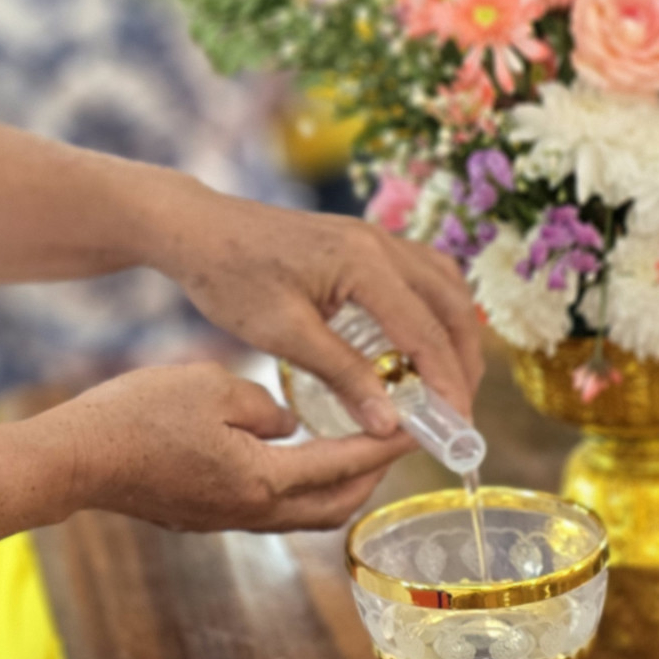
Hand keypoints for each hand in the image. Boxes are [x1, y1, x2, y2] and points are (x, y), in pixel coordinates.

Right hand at [41, 363, 413, 533]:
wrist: (76, 458)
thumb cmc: (138, 414)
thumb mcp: (211, 386)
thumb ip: (264, 405)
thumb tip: (287, 422)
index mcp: (261, 479)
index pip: (344, 464)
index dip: (385, 445)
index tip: (419, 428)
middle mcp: (252, 512)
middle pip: (335, 507)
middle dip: (371, 477)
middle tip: (393, 440)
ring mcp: (227, 520)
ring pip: (304, 514)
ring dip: (338, 486)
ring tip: (354, 448)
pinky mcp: (205, 516)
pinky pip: (272, 509)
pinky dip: (301, 487)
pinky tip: (294, 456)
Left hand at [149, 189, 483, 438]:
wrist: (196, 229)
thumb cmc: (231, 278)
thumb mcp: (284, 335)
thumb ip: (343, 376)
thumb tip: (389, 425)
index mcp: (364, 263)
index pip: (426, 332)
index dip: (448, 384)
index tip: (457, 429)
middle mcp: (379, 242)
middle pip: (450, 305)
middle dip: (463, 361)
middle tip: (458, 412)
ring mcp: (372, 236)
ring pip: (443, 283)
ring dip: (453, 332)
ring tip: (447, 381)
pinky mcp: (360, 241)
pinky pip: (419, 271)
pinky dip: (433, 308)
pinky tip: (419, 340)